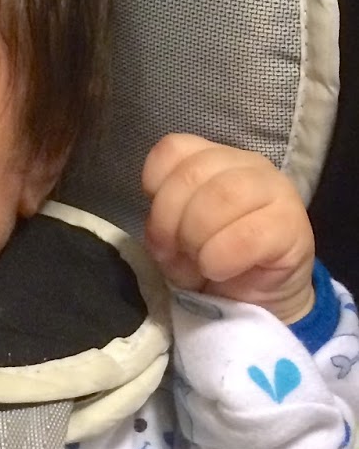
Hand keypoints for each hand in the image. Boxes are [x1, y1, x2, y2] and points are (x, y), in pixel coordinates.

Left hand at [142, 133, 315, 323]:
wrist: (259, 298)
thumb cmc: (214, 260)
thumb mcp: (175, 238)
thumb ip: (162, 220)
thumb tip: (160, 229)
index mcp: (214, 159)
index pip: (172, 150)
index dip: (156, 188)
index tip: (158, 225)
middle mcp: (247, 164)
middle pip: (192, 173)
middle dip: (169, 221)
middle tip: (174, 252)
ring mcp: (276, 190)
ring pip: (223, 195)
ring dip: (196, 237)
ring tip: (198, 262)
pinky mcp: (293, 226)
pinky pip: (249, 235)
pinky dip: (221, 258)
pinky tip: (219, 270)